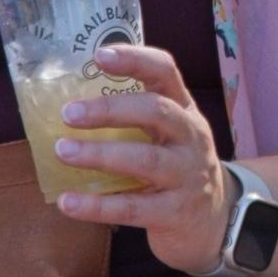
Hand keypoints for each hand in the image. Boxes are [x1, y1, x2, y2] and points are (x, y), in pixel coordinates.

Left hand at [52, 44, 233, 275]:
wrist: (215, 220)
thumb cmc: (176, 168)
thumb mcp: (168, 135)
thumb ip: (134, 118)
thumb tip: (66, 106)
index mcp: (184, 111)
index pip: (165, 72)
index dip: (135, 60)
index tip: (99, 56)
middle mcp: (191, 138)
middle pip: (156, 112)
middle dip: (110, 110)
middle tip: (69, 113)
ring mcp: (187, 175)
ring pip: (145, 160)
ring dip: (99, 154)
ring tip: (62, 151)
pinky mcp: (176, 212)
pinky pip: (133, 208)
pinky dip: (97, 206)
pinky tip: (68, 202)